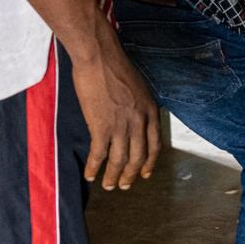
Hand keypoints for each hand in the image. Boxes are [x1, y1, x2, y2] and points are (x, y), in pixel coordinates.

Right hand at [72, 43, 159, 191]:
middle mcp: (139, 122)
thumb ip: (139, 108)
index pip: (155, 146)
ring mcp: (121, 126)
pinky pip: (99, 154)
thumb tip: (133, 123)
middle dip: (130, 175)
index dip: (149, 163)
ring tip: (108, 185)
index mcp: (150, 111)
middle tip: (124, 185)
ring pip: (119, 160)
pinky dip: (93, 167)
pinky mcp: (101, 126)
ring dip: (113, 176)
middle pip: (138, 157)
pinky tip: (89, 174)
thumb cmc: (116, 68)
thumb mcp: (138, 89)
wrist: (99, 58)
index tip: (144, 174)